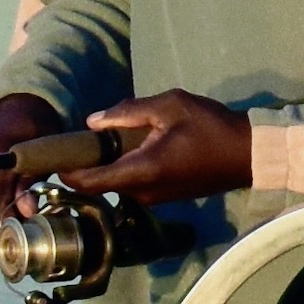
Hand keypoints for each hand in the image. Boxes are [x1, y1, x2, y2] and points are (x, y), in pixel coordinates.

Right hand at [0, 95, 62, 234]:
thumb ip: (31, 182)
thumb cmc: (34, 128)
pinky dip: (2, 209)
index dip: (15, 223)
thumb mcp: (40, 152)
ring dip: (8, 218)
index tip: (37, 224)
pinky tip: (20, 201)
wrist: (16, 109)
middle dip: (13, 224)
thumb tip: (26, 211)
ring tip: (31, 208)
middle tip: (38, 219)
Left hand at [76, 92, 254, 200]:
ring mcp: (155, 197)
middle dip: (86, 164)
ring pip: (117, 184)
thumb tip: (92, 121)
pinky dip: (123, 169)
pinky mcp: (165, 196)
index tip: (54, 156)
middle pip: (100, 184)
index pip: (89, 182)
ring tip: (105, 139)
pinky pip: (133, 184)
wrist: (249, 154)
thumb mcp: (169, 106)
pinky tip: (130, 147)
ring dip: (106, 166)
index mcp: (141, 170)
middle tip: (80, 138)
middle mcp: (144, 191)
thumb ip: (127, 112)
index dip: (66, 172)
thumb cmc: (211, 126)